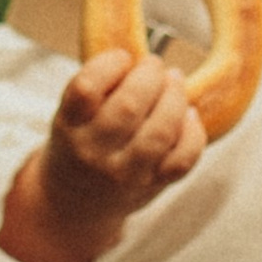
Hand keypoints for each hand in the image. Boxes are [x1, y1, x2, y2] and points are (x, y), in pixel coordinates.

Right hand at [0, 50, 205, 261]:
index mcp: (68, 126)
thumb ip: (98, 90)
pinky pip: (183, 159)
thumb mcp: (70, 116)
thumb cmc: (79, 144)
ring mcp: (125, 173)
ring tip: (174, 81)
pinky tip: (189, 115)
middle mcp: (94, 152)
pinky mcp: (152, 186)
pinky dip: (193, 132)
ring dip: (174, 98)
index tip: (123, 57)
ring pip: (160, 131)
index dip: (110, 64)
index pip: (86, 89)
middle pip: (129, 107)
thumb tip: (142, 59)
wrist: (73, 204)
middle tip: (155, 65)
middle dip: (150, 75)